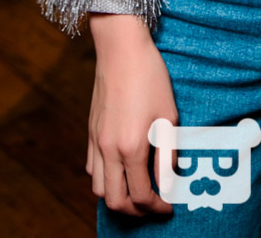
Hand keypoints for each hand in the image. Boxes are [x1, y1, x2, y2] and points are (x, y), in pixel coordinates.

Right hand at [87, 13, 177, 216]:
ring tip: (137, 192)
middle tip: (153, 206)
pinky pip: (92, 169)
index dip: (157, 207)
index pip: (141, 195)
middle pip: (116, 201)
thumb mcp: (167, 115)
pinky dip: (105, 180)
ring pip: (99, 189)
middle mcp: (109, 149)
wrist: (121, 48)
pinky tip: (121, 171)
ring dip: (118, 198)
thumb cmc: (149, 77)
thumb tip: (168, 182)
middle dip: (136, 212)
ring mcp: (96, 141)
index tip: (169, 207)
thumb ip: (166, 154)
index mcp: (131, 147)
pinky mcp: (91, 131)